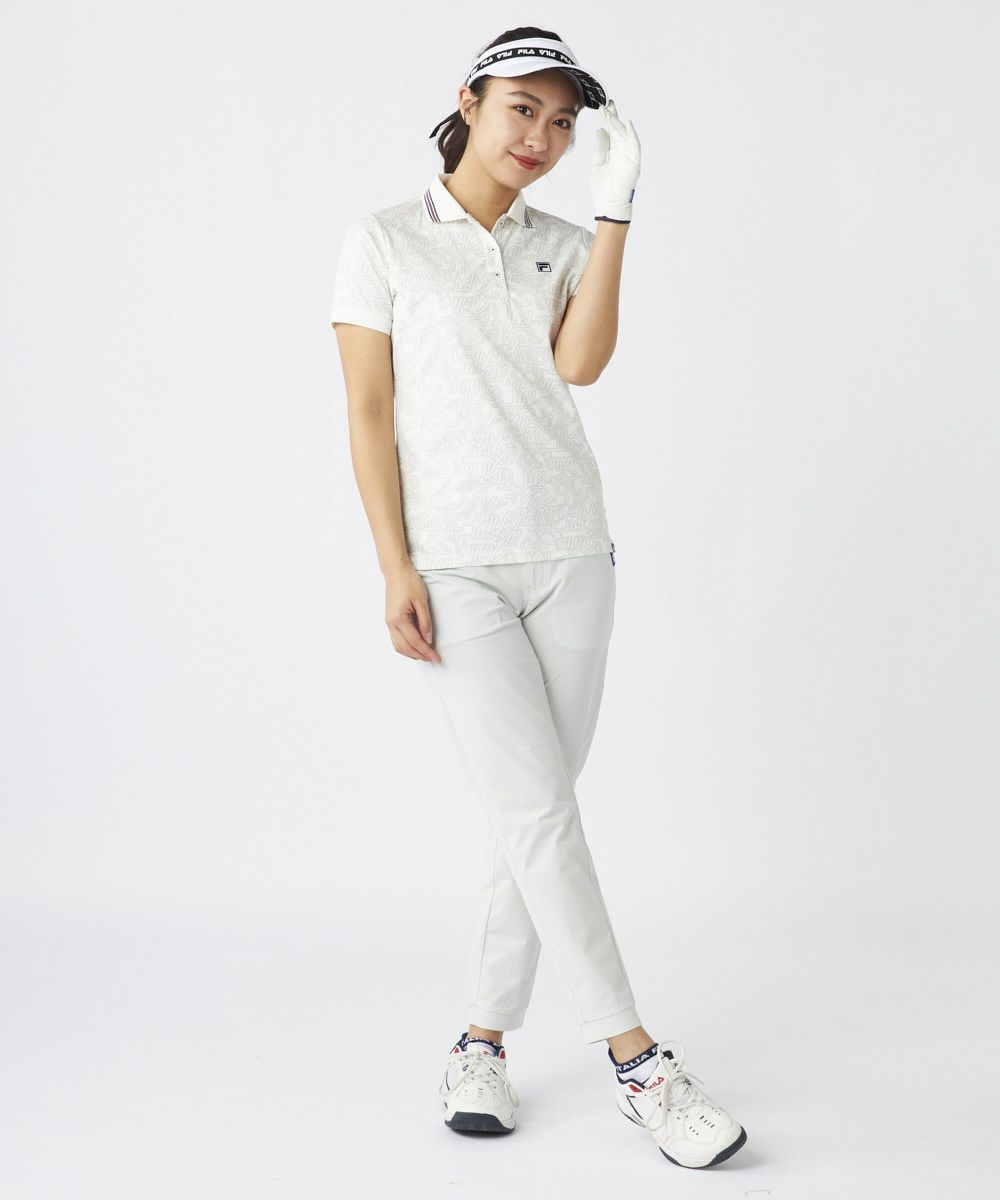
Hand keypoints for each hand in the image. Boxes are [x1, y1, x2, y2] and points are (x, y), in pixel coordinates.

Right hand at [384, 566, 441, 662]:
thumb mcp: (422, 602)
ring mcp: (388, 622)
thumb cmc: (409, 583)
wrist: (396, 572)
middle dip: (419, 655)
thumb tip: (428, 639)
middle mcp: (391, 623)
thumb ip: (425, 622)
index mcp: (398, 619)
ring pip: (398, 646)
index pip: (414, 641)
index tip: (436, 657)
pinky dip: (405, 646)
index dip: (426, 651)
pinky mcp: (389, 620)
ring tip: (425, 655)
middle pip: (405, 647)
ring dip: (411, 653)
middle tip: (433, 659)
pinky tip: (415, 647)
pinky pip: (396, 639)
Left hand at [590, 99, 640, 222]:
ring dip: (618, 124)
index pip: (611, 131)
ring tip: (611, 113)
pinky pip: (634, 146)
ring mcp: (628, 156)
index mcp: (612, 151)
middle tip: (609, 103)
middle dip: (614, 116)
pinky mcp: (634, 163)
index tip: (603, 107)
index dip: (608, 119)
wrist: (608, 204)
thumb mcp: (596, 163)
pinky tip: (627, 124)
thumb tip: (601, 130)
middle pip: (618, 130)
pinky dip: (632, 135)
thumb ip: (600, 147)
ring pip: (624, 135)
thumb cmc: (602, 187)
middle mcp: (621, 151)